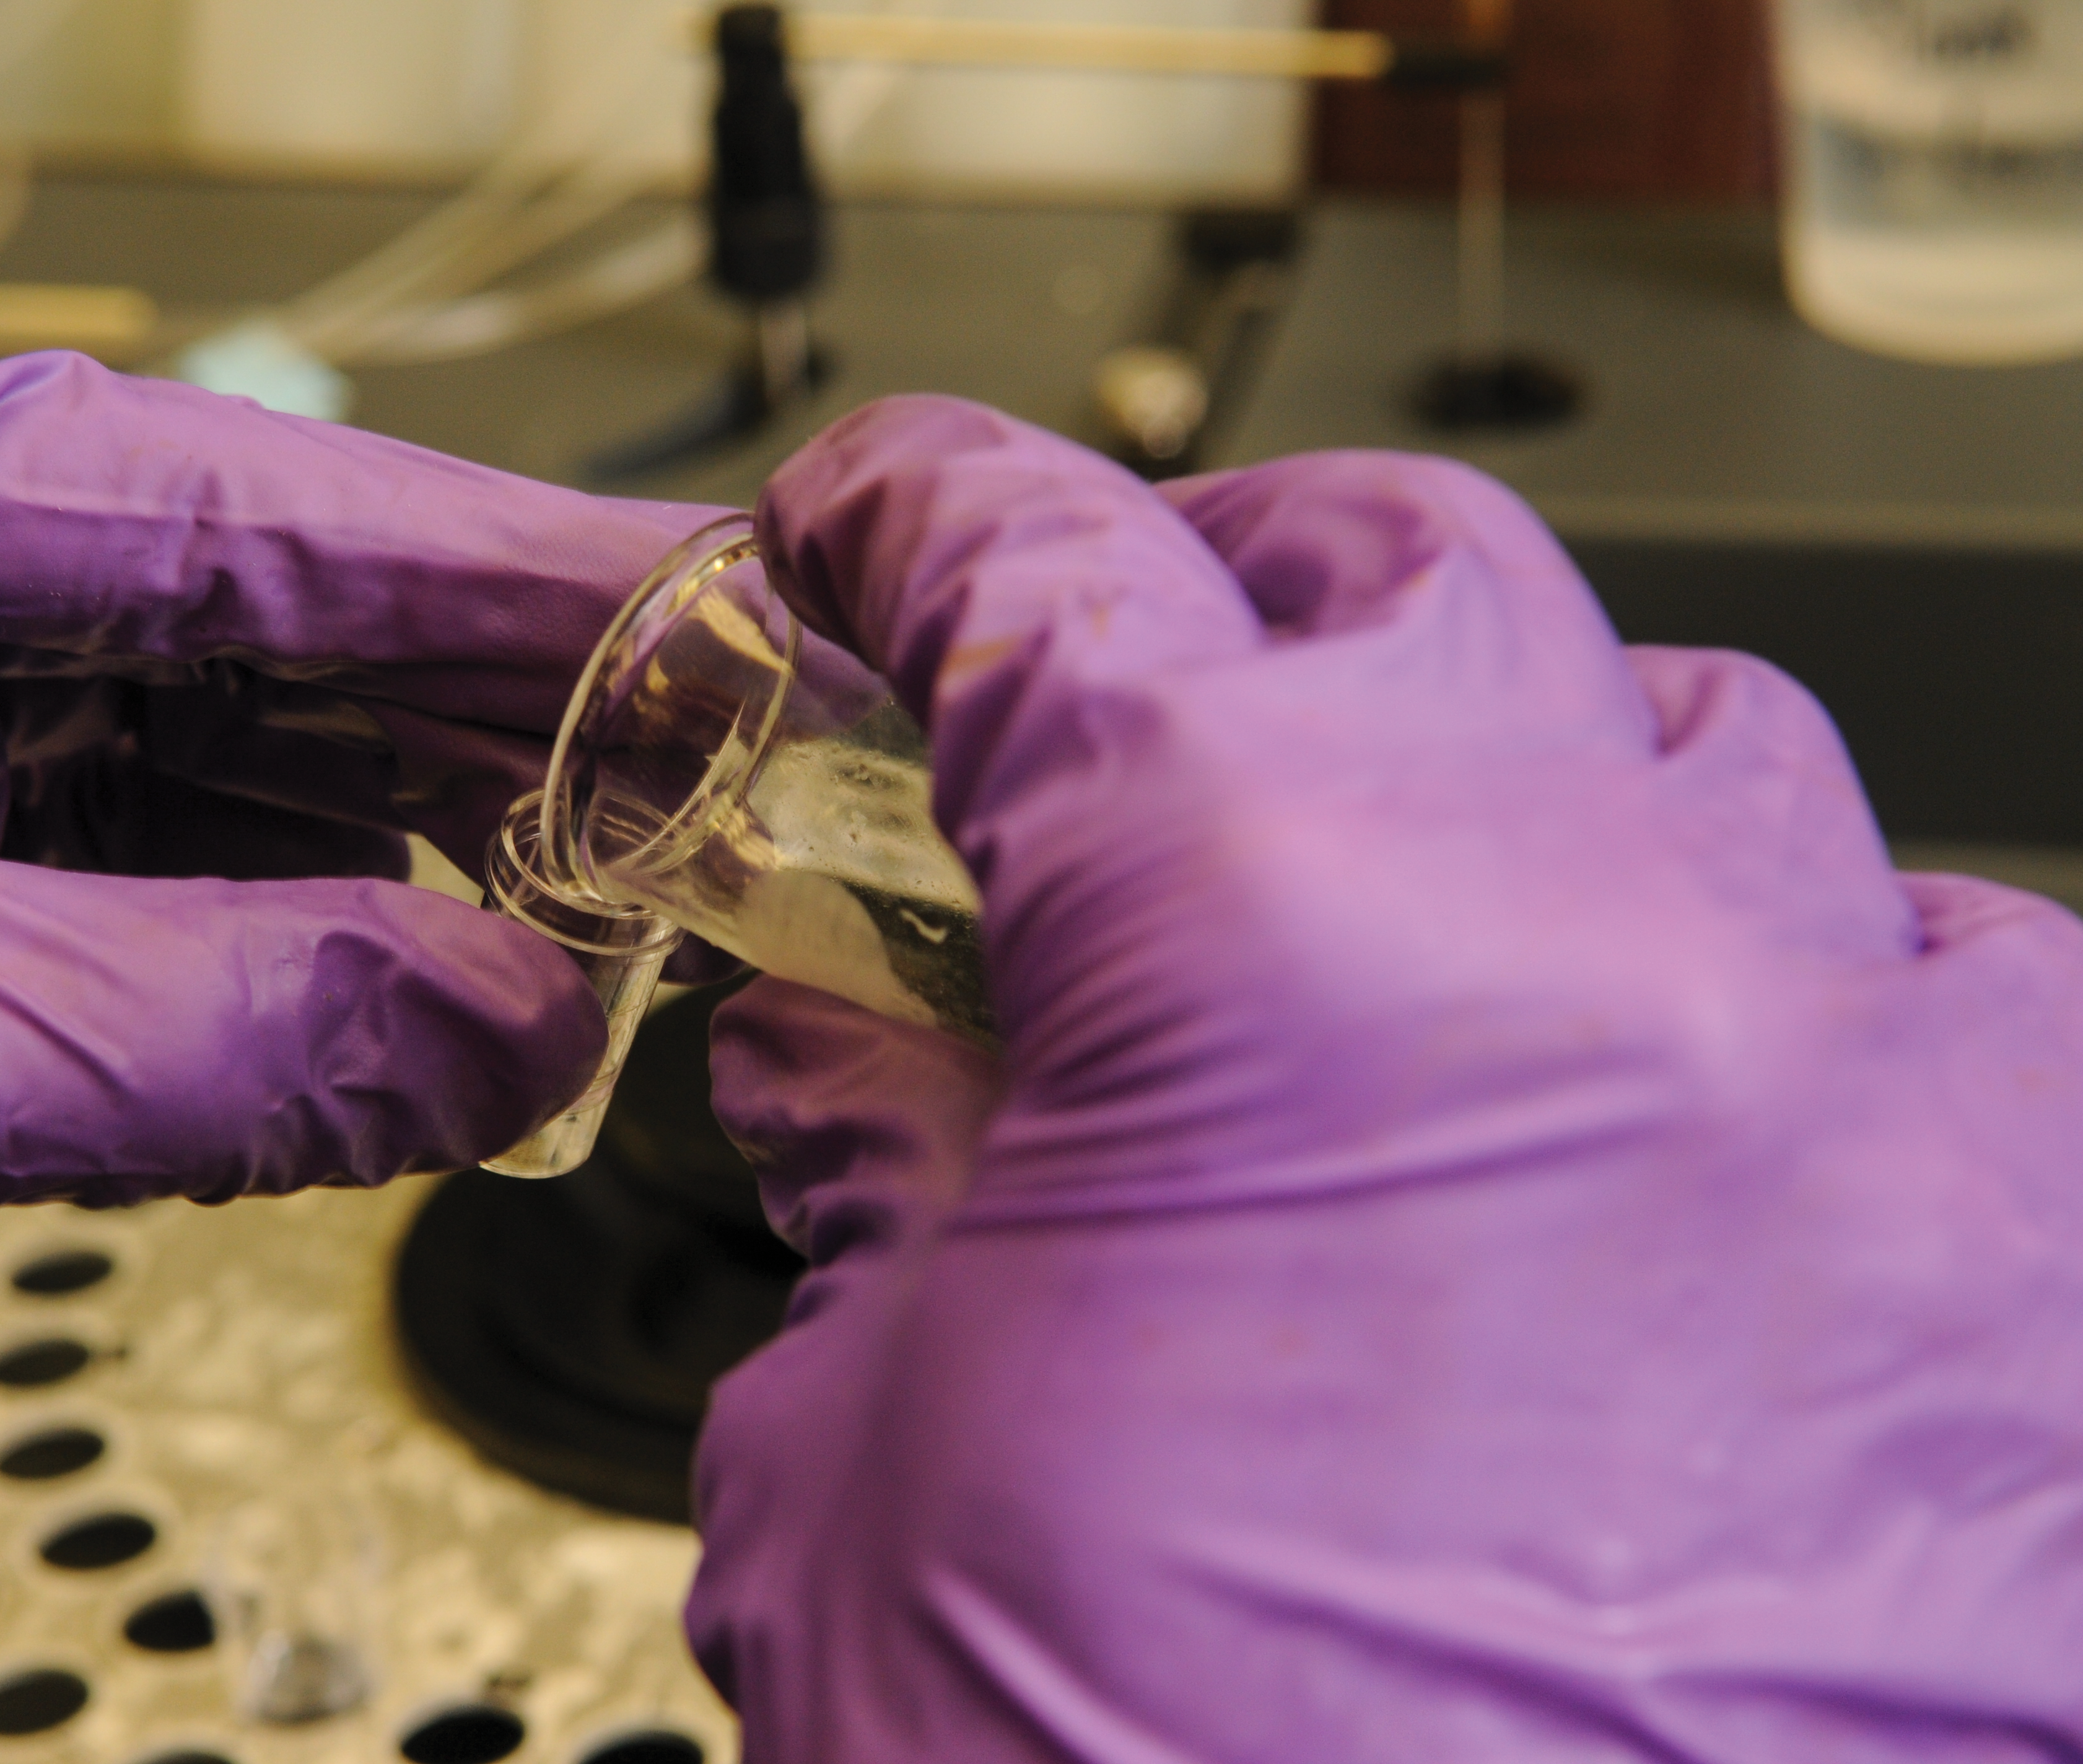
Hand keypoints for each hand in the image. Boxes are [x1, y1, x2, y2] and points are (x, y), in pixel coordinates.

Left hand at [0, 341, 720, 1566]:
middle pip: (205, 624)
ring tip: (601, 896)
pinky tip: (421, 1012)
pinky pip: (107, 950)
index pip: (180, 487)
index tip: (687, 592)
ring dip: (390, 863)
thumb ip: (181, 1026)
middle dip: (461, 707)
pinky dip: (270, 993)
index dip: (468, 551)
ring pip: (174, 795)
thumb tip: (506, 1024)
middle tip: (699, 760)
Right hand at [686, 396, 2082, 1760]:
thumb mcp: (880, 1475)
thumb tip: (841, 1049)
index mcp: (1252, 930)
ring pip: (1708, 754)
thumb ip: (870, 1186)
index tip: (878, 519)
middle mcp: (1605, 934)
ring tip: (1431, 947)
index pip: (1036, 563)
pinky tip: (1706, 1137)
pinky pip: (1962, 1002)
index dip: (918, 511)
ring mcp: (1874, 1099)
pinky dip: (1802, 1016)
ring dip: (1532, 807)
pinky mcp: (2047, 1290)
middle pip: (1408, 573)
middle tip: (1141, 682)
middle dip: (1237, 590)